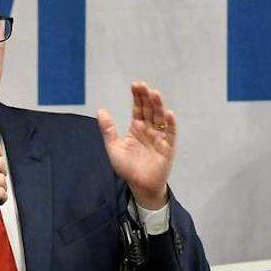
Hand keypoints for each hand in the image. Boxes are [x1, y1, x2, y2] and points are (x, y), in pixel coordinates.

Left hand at [97, 81, 175, 208]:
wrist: (139, 185)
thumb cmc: (127, 167)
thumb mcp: (114, 148)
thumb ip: (108, 130)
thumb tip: (100, 110)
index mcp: (137, 128)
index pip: (138, 109)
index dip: (137, 97)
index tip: (135, 85)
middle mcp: (149, 130)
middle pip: (150, 110)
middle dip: (147, 98)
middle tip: (143, 86)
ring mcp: (160, 137)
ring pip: (160, 118)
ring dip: (159, 106)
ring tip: (155, 94)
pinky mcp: (168, 147)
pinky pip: (170, 134)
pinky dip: (170, 124)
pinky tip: (168, 114)